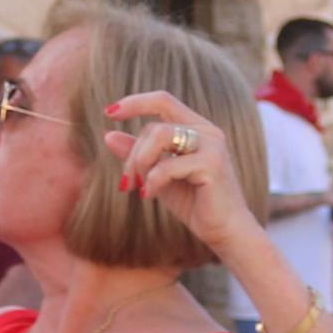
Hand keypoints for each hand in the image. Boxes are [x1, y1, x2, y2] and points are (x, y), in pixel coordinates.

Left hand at [101, 91, 254, 248]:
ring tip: (140, 187)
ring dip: (140, 162)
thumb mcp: (159, 176)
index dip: (135, 103)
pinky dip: (153, 180)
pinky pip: (168, 164)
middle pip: (155, 126)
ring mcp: (212, 145)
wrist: (224, 231)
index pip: (163, 100)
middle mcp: (207, 131)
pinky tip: (150, 195)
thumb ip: (138, 155)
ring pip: (160, 136)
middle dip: (133, 154)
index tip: (109, 113)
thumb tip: (108, 135)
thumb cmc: (194, 203)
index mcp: (197, 128)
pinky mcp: (212, 164)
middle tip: (126, 182)